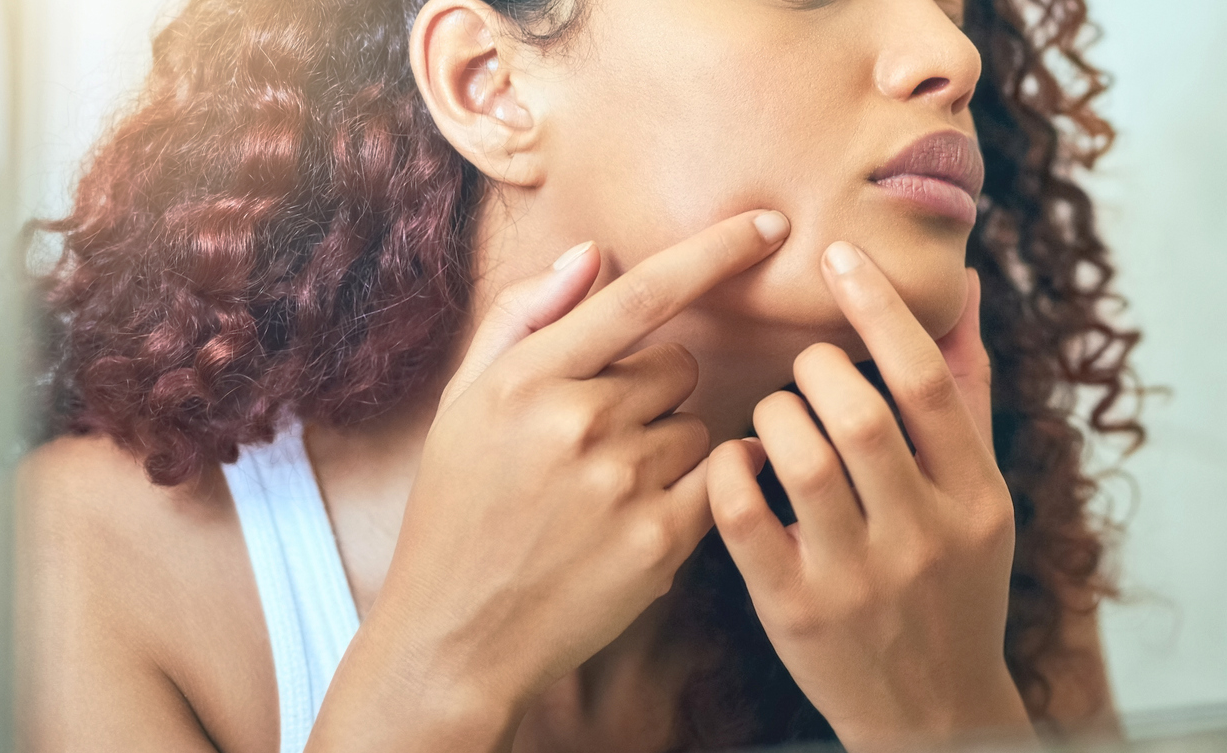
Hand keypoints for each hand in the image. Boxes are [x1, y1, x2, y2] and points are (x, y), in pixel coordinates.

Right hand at [326, 210, 790, 747]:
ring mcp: (622, 482)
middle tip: (602, 438)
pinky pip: (722, 478)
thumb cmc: (458, 511)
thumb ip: (522, 319)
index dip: (714, 252)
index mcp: (527, 378)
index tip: (768, 224)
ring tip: (609, 492)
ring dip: (672, 447)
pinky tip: (649, 513)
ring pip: (700, 427)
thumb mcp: (462, 405)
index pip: (642, 293)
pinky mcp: (659, 540)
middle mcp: (578, 421)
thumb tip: (588, 254)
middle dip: (656, 389)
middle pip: (679, 365)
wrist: (457, 633)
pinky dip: (703, 486)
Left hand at [707, 242, 1032, 750]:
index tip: (839, 255)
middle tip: (803, 367)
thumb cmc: (952, 584)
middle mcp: (924, 538)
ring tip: (774, 414)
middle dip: (816, 367)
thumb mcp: (980, 497)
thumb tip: (965, 289)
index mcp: (977, 499)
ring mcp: (857, 580)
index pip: (927, 382)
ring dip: (772, 413)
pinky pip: (745, 518)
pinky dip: (730, 471)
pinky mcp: (795, 612)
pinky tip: (737, 462)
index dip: (878, 306)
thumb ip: (967, 393)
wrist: (933, 713)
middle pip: (859, 414)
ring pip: (800, 458)